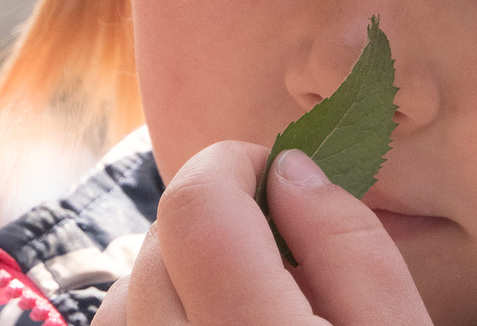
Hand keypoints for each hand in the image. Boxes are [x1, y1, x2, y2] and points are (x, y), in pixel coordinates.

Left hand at [91, 141, 431, 324]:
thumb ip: (351, 243)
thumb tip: (289, 167)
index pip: (196, 205)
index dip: (235, 166)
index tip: (279, 179)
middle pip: (156, 239)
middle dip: (216, 221)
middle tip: (280, 253)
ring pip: (125, 290)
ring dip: (178, 271)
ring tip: (247, 301)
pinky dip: (153, 314)